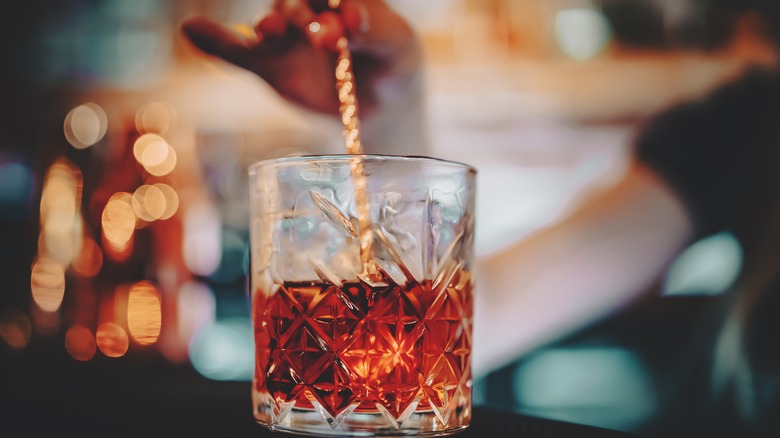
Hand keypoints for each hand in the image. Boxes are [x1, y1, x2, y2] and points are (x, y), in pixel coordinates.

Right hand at [181, 0, 421, 119]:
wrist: (376, 104)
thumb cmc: (392, 62)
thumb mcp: (397, 46)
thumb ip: (377, 29)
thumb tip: (352, 18)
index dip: (332, 0)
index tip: (348, 16)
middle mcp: (308, 8)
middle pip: (297, 3)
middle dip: (304, 16)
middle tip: (325, 39)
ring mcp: (283, 35)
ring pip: (269, 25)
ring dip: (268, 28)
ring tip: (269, 34)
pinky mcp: (266, 64)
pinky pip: (237, 52)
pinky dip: (216, 43)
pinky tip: (193, 30)